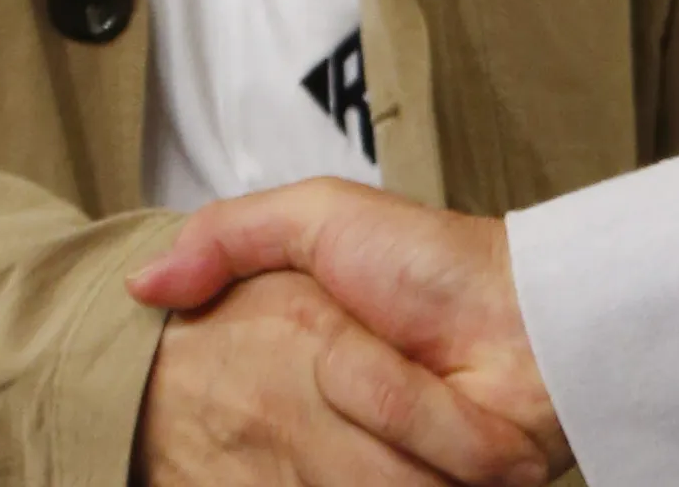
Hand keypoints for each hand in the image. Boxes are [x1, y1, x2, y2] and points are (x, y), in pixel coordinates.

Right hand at [131, 183, 567, 478]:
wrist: (536, 312)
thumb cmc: (435, 262)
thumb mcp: (321, 217)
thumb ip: (230, 235)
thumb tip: (143, 282)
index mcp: (299, 384)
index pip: (240, 419)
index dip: (292, 381)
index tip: (327, 343)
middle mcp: (331, 448)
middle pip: (300, 455)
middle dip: (365, 389)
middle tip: (405, 345)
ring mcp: (377, 482)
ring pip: (361, 480)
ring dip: (406, 418)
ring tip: (440, 376)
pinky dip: (437, 446)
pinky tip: (457, 412)